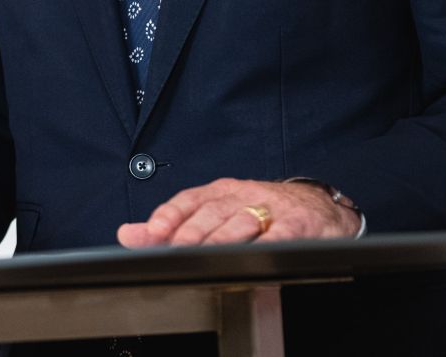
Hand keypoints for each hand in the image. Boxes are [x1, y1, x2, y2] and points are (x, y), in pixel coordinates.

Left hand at [117, 178, 359, 246]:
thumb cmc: (260, 210)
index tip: (154, 232)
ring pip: (242, 221)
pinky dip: (267, 243)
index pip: (189, 200)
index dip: (170, 215)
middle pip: (213, 212)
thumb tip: (128, 234)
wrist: (317, 206)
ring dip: (222, 238)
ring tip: (205, 254)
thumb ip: (172, 225)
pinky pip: (281, 234)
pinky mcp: (298, 223)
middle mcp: (242, 195)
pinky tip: (255, 253)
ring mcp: (271, 208)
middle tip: (175, 248)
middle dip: (192, 232)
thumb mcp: (216, 212)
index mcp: (220, 192)